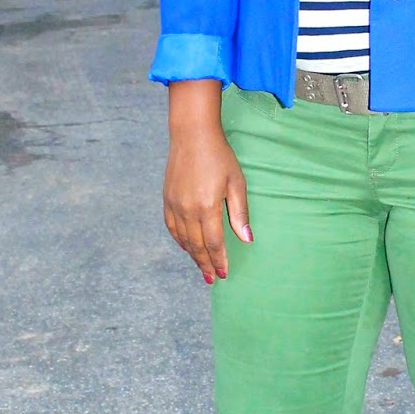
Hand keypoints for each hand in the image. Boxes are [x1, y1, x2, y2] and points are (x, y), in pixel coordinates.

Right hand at [163, 80, 251, 284]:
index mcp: (207, 207)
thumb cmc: (219, 156)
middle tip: (213, 279)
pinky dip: (180, 240)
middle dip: (206, 264)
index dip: (220, 260)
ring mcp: (174, 204)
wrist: (192, 134)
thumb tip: (247, 239)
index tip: (224, 274)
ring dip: (193, 256)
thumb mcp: (236, 183)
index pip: (214, 243)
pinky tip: (187, 247)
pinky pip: (172, 227)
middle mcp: (188, 209)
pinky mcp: (167, 199)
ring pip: (183, 239)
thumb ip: (240, 213)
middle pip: (197, 246)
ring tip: (202, 267)